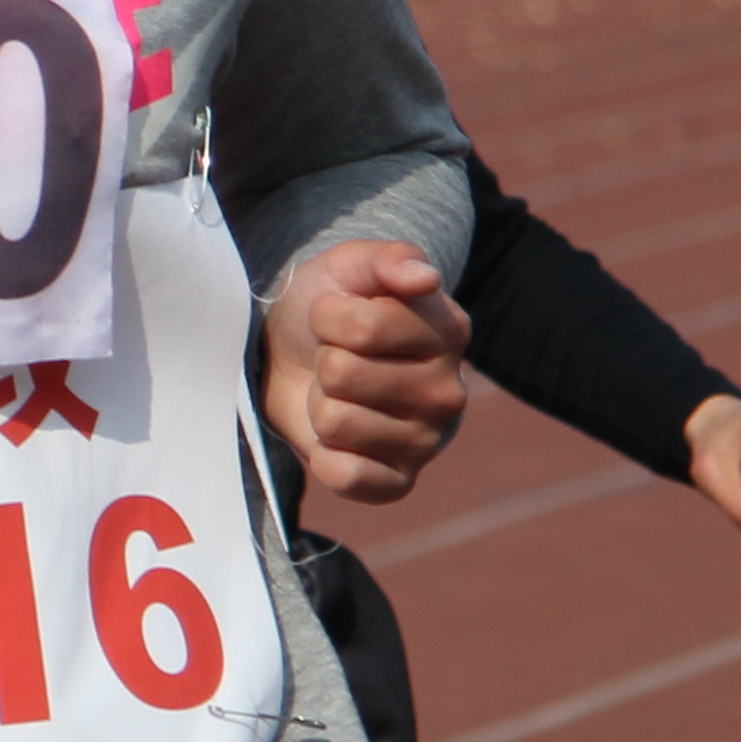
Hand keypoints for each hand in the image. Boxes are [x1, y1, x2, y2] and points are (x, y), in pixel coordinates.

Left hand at [263, 240, 470, 504]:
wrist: (292, 357)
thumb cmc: (328, 308)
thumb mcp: (348, 266)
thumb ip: (387, 259)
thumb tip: (425, 278)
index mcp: (448, 330)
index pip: (364, 327)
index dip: (328, 318)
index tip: (336, 317)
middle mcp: (448, 390)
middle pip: (342, 374)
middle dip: (323, 363)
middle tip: (337, 360)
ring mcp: (427, 441)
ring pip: (335, 421)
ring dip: (320, 405)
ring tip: (338, 394)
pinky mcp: (400, 482)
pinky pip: (348, 477)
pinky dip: (325, 457)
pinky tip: (337, 440)